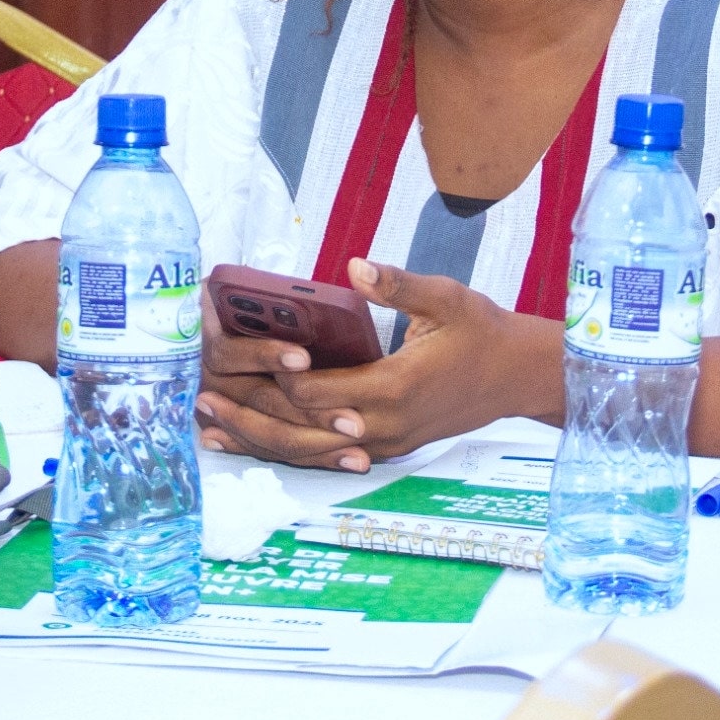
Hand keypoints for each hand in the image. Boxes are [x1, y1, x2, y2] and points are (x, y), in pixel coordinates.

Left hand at [196, 258, 561, 471]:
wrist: (517, 376)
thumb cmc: (482, 332)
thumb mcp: (445, 298)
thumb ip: (397, 284)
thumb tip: (356, 266)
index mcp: (394, 388)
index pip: (317, 392)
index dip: (276, 378)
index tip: (240, 357)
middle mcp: (384, 426)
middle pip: (302, 428)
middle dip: (250, 414)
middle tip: (202, 395)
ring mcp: (384, 443)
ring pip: (310, 450)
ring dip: (259, 439)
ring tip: (211, 426)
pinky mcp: (386, 446)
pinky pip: (326, 453)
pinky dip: (288, 448)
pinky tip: (255, 440)